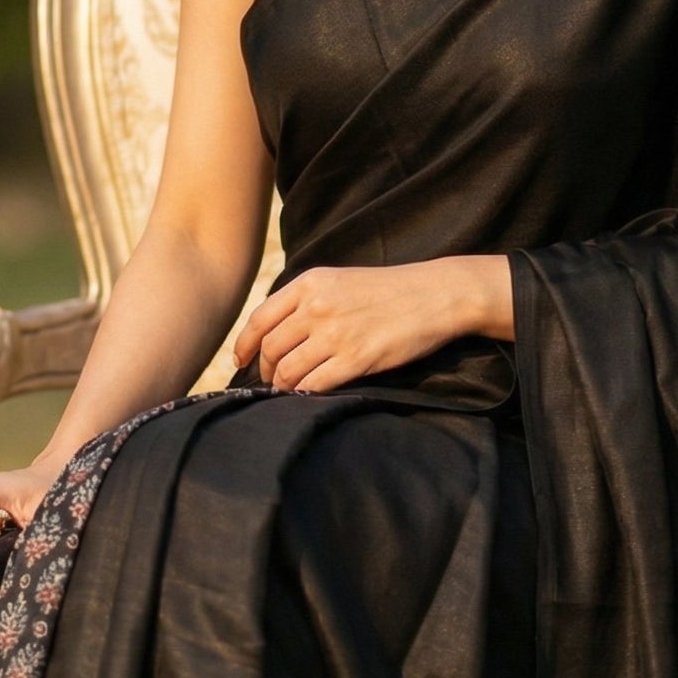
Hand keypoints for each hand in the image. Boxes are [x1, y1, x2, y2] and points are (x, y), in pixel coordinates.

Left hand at [232, 258, 511, 393]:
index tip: (242, 360)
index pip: (260, 318)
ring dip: (283, 387)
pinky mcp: (356, 359)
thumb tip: (278, 331)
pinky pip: (314, 385)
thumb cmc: (390, 290)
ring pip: (288, 370)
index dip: (244, 345)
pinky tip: (308, 397)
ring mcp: (335, 334)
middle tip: (271, 381)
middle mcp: (316, 307)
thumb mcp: (341, 280)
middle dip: (266, 371)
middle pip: (271, 348)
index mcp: (310, 284)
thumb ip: (308, 300)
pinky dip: (304, 395)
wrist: (435, 295)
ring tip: (289, 392)